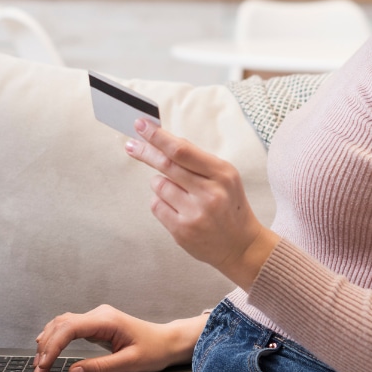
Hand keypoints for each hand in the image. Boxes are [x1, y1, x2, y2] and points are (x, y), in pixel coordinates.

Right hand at [33, 305, 206, 371]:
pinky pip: (70, 326)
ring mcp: (97, 317)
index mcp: (106, 321)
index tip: (43, 366)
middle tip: (38, 371)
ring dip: (48, 341)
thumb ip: (100, 367)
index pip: (69, 329)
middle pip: (62, 324)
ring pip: (63, 323)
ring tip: (39, 363)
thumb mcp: (128, 363)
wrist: (167, 342)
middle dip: (45, 347)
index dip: (52, 347)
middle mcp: (99, 314)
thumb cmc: (153, 350)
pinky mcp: (97, 323)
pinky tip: (47, 346)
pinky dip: (56, 337)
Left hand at [125, 120, 279, 288]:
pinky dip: (160, 202)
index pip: (182, 150)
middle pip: (166, 164)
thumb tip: (164, 142)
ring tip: (179, 193)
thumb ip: (197, 160)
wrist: (241, 246)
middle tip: (131, 144)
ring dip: (161, 183)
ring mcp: (194, 213)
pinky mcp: (182, 231)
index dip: (158, 136)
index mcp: (222, 173)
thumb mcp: (225, 177)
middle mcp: (209, 193)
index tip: (141, 125)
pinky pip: (156, 205)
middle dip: (145, 151)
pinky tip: (177, 208)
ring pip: (158, 185)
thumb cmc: (229, 205)